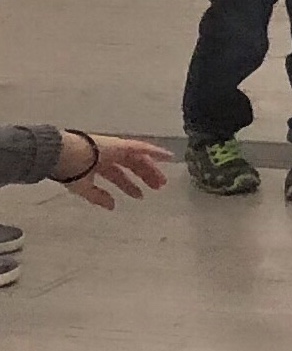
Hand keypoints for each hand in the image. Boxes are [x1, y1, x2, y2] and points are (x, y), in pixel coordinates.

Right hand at [57, 132, 172, 208]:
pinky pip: (142, 147)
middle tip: (158, 187)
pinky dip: (155, 151)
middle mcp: (107, 155)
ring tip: (163, 180)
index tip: (139, 195)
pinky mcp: (121, 144)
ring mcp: (114, 149)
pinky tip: (168, 157)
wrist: (64, 155)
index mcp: (96, 165)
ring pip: (138, 158)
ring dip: (151, 169)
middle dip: (144, 176)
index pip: (117, 175)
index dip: (128, 186)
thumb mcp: (83, 188)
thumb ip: (98, 197)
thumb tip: (112, 206)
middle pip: (131, 166)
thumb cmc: (70, 171)